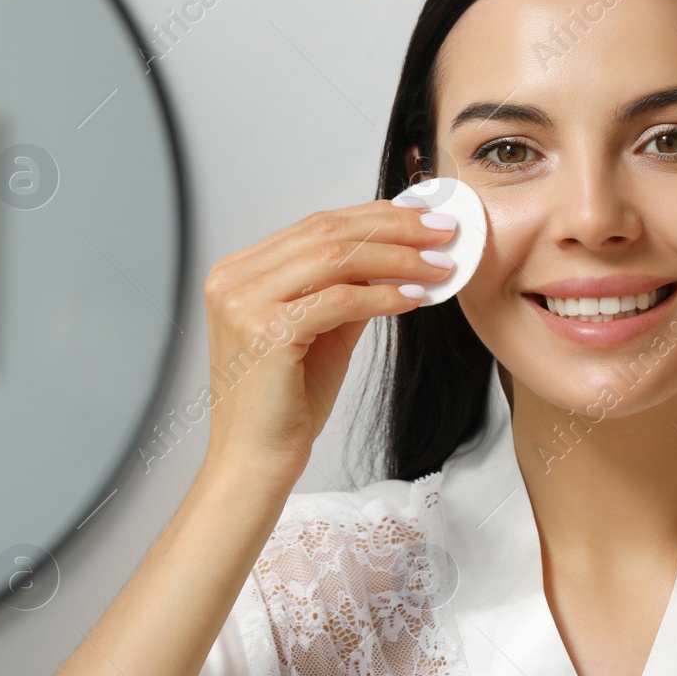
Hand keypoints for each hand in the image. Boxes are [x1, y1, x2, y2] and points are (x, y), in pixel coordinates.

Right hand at [200, 200, 457, 484]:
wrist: (257, 459)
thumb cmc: (286, 402)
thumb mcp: (322, 331)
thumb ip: (348, 289)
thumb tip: (398, 257)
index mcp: (241, 271)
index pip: (316, 225)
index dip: (375, 217)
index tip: (422, 218)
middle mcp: (234, 279)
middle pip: (327, 233)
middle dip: (394, 229)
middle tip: (442, 232)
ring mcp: (245, 303)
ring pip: (335, 259)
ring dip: (397, 259)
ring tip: (437, 265)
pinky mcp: (266, 333)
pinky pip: (338, 301)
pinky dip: (382, 296)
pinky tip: (413, 298)